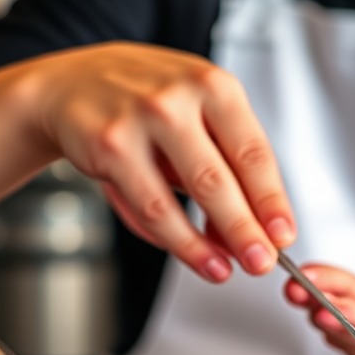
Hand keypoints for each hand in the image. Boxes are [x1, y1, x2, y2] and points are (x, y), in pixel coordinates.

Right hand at [33, 42, 296, 282]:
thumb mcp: (194, 120)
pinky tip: (192, 254)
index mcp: (213, 85)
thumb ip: (222, 170)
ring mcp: (142, 120)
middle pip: (222, 178)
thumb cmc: (142, 102)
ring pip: (183, 197)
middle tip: (262, 261)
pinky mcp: (111, 146)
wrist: (70, 86)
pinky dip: (175, 239)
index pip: (254, 152)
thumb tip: (245, 232)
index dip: (272, 200)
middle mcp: (179, 97)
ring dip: (208, 243)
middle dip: (246, 229)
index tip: (284, 234)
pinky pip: (150, 206)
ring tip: (225, 269)